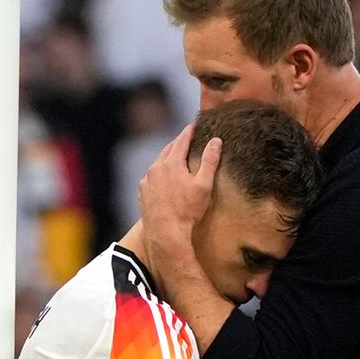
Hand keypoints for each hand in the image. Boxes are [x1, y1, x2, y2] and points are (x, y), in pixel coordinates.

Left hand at [139, 123, 220, 274]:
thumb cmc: (188, 210)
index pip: (182, 140)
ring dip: (167, 160)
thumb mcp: (204, 185)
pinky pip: (151, 179)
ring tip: (176, 159)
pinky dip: (159, 175)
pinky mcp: (143, 193)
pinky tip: (165, 180)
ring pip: (158, 164)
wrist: (166, 234)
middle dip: (178, 144)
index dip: (189, 131)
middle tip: (186, 139)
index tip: (194, 124)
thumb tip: (216, 140)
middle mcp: (155, 168)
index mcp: (171, 163)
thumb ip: (210, 161)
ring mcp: (147, 181)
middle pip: (168, 150)